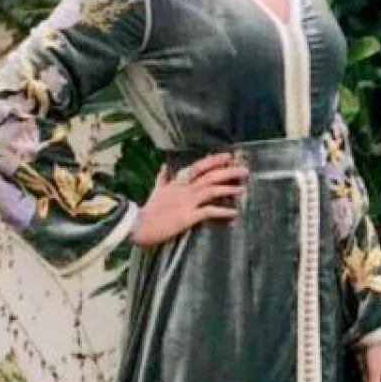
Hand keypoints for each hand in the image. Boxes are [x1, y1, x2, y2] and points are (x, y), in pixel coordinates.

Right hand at [131, 151, 248, 246]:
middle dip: (228, 172)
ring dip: (228, 189)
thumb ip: (162, 178)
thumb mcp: (155, 191)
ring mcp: (186, 202)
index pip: (197, 167)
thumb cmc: (147, 211)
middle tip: (244, 170)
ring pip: (211, 190)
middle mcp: (184, 189)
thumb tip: (164, 166)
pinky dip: (222, 212)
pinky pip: (208, 212)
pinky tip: (234, 213)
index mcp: (177, 183)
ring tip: (242, 188)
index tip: (227, 156)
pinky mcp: (187, 216)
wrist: (136, 225)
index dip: (213, 160)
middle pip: (209, 176)